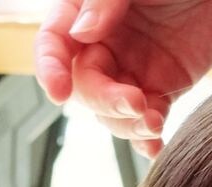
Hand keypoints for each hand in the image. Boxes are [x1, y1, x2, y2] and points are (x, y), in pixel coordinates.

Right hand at [34, 0, 211, 155]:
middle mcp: (102, 46)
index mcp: (84, 12)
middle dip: (106, 102)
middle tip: (135, 102)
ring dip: (129, 125)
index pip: (54, 43)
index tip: (60, 92)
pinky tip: (156, 147)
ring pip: (113, 112)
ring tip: (154, 122)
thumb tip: (81, 33)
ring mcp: (130, 71)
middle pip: (85, 86)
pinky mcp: (161, 89)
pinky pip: (147, 120)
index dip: (50, 69)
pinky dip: (148, 138)